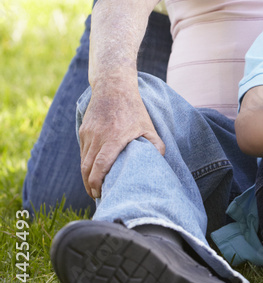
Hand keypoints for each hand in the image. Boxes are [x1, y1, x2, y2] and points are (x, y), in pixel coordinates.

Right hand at [79, 80, 165, 198]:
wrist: (113, 87)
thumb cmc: (133, 108)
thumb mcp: (148, 126)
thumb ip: (156, 144)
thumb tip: (160, 161)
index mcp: (113, 138)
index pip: (99, 166)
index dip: (96, 183)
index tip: (99, 193)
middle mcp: (98, 137)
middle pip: (87, 168)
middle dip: (89, 185)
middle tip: (96, 195)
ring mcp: (88, 133)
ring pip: (83, 161)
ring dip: (86, 176)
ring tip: (94, 187)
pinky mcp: (83, 130)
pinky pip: (82, 151)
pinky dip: (86, 163)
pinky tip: (92, 170)